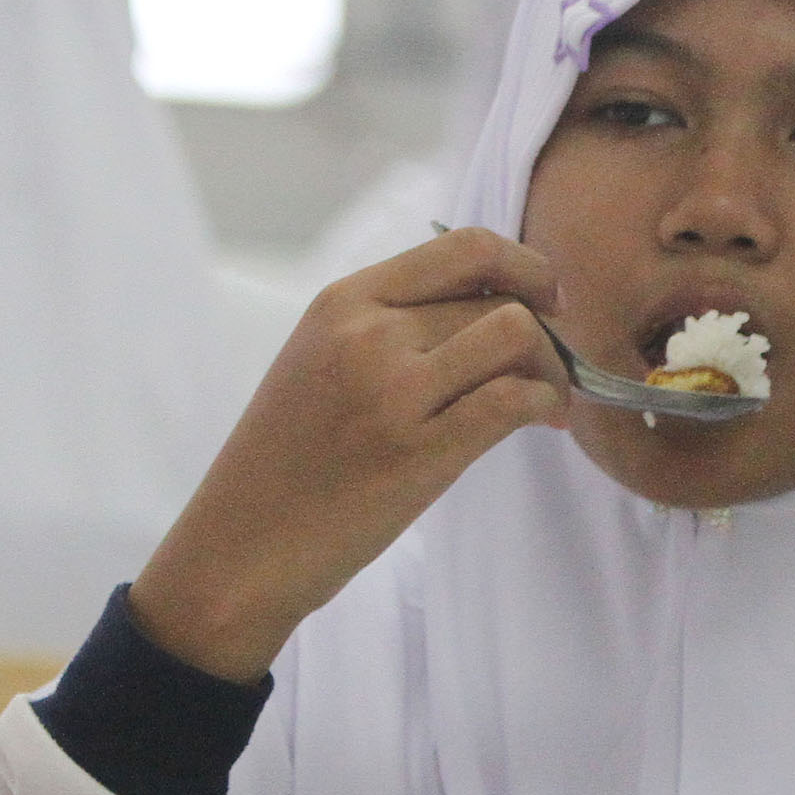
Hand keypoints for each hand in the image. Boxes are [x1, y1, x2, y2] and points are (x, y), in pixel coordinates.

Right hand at [129, 228, 568, 682]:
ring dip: (553, 368)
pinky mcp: (417, 453)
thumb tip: (491, 310)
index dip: (525, 265)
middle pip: (499, 299)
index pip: (464, 248)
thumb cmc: (286, 463)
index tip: (546, 298)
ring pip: (516, 336)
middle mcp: (368, 333)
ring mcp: (392, 391)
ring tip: (549, 402)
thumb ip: (389, 326)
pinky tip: (542, 424)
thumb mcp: (319, 363)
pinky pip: (513, 400)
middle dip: (546, 333)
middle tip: (551, 373)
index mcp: (344, 301)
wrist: (241, 547)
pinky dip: (546, 406)